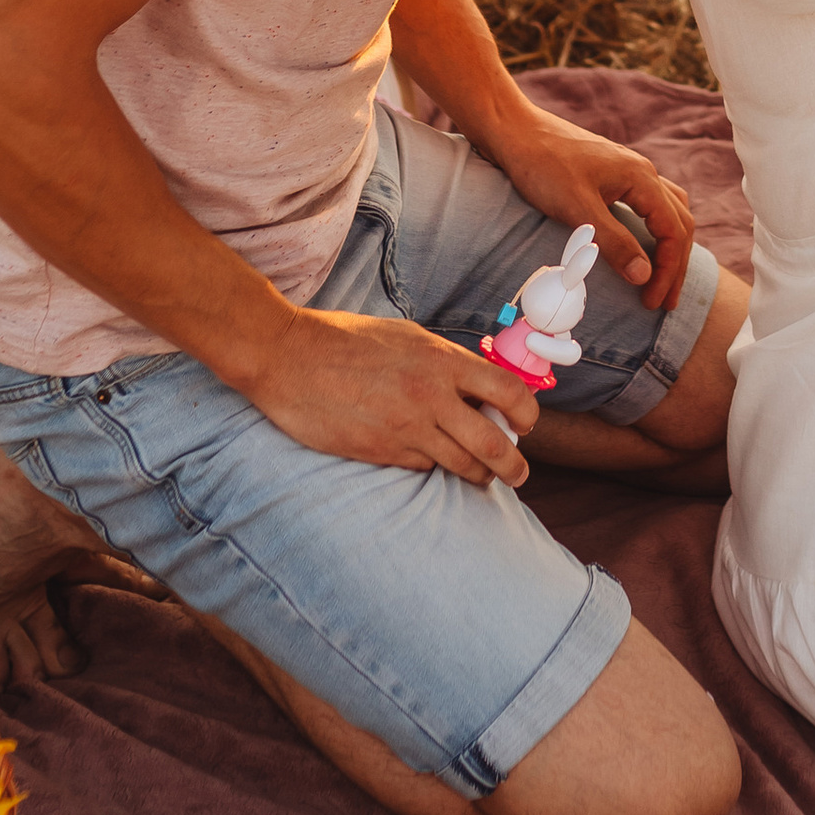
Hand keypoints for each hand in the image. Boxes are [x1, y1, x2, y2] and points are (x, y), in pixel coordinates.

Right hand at [251, 305, 544, 488]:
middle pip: (494, 444)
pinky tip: (427, 460)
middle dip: (514, 466)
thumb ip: (443, 362)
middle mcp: (431, 396)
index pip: (509, 392)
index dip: (526, 414)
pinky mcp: (381, 451)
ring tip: (481, 477)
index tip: (524, 425)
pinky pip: (422, 468)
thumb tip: (476, 385)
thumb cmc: (345, 339)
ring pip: (461, 465)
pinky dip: (431, 467)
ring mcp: (406, 428)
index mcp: (442, 361)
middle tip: (519, 474)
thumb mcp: (406, 337)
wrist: (288, 356)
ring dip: (478, 476)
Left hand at [485, 100, 699, 316]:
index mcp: (641, 178)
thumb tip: (645, 276)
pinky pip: (650, 203)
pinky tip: (643, 242)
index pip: (674, 231)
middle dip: (675, 265)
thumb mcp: (577, 209)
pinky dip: (656, 228)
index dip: (668, 271)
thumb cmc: (542, 166)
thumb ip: (614, 242)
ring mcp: (629, 170)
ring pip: (669, 210)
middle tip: (665, 302)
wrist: (514, 131)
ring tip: (663, 277)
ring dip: (670, 245)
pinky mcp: (613, 173)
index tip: (653, 302)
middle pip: (679, 222)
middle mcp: (643, 171)